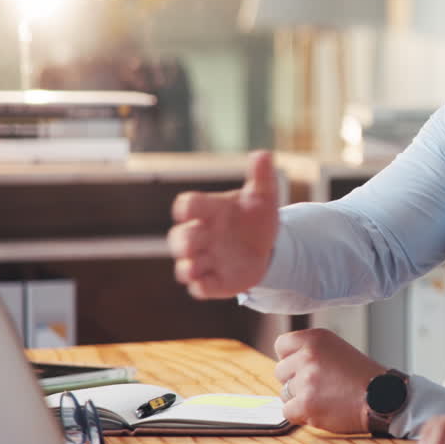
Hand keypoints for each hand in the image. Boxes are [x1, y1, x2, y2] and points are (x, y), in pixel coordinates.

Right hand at [169, 150, 278, 298]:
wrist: (266, 245)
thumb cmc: (256, 216)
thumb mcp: (264, 195)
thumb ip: (261, 176)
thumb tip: (263, 154)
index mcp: (210, 211)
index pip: (187, 205)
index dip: (185, 207)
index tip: (187, 209)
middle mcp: (201, 235)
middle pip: (178, 238)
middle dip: (185, 239)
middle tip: (199, 237)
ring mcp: (205, 260)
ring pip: (185, 266)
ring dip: (189, 266)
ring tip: (197, 267)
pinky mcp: (212, 282)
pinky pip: (199, 288)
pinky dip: (201, 287)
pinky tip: (208, 284)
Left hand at [274, 328, 385, 433]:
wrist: (383, 397)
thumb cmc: (363, 376)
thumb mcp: (337, 350)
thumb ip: (311, 352)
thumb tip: (286, 364)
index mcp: (316, 338)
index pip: (282, 344)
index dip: (290, 358)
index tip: (303, 365)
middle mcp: (308, 355)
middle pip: (280, 371)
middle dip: (295, 380)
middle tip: (320, 385)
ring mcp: (306, 380)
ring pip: (284, 393)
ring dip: (299, 398)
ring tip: (325, 397)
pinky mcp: (306, 404)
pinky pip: (288, 412)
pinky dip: (302, 415)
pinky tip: (322, 410)